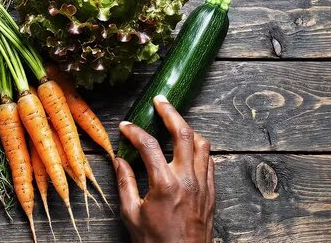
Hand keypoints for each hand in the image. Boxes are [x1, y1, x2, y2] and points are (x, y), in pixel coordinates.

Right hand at [115, 95, 214, 242]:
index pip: (149, 145)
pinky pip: (210, 161)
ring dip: (188, 129)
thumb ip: (125, 183)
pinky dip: (199, 149)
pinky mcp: (212, 193)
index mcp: (165, 184)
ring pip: (203, 145)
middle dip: (171, 113)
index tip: (125, 127)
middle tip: (160, 101)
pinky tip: (188, 148)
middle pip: (184, 134)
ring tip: (175, 123)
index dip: (134, 132)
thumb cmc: (155, 242)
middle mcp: (188, 180)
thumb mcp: (131, 214)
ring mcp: (203, 186)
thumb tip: (119, 161)